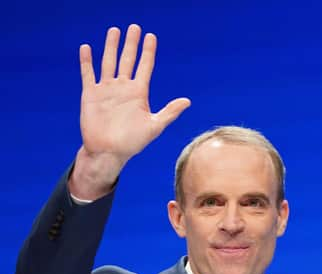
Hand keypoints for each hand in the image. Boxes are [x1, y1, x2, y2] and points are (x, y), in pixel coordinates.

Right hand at [70, 24, 190, 198]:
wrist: (109, 152)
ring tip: (114, 31)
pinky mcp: (91, 95)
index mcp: (139, 93)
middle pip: (128, 60)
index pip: (145, 66)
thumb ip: (170, 112)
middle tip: (134, 27)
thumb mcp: (154, 126)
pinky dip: (87, 62)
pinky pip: (88, 74)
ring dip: (111, 46)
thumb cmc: (133, 142)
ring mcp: (107, 90)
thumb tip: (187, 101)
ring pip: (109, 62)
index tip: (151, 36)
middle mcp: (123, 88)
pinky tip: (87, 48)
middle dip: (131, 44)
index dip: (148, 51)